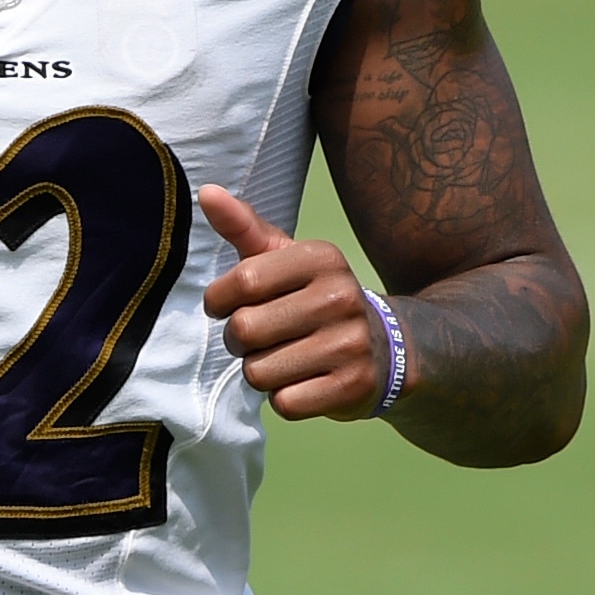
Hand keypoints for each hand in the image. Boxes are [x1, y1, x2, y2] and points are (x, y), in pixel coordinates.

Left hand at [198, 185, 387, 419]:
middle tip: (262, 339)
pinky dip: (285, 399)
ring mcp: (350, 344)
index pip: (241, 281)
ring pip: (259, 372)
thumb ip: (244, 227)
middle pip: (245, 331)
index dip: (219, 301)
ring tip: (285, 360)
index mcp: (321, 258)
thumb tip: (206, 191)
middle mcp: (340, 297)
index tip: (229, 306)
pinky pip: (285, 403)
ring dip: (261, 373)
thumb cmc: (316, 300)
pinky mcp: (353, 387)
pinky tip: (305, 383)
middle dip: (240, 342)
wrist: (387, 349)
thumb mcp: (286, 260)